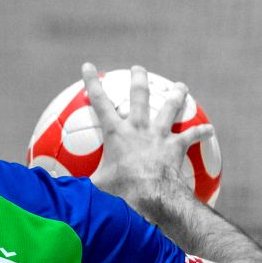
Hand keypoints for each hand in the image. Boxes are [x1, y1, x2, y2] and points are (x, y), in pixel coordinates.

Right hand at [80, 63, 213, 202]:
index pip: (100, 102)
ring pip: (170, 108)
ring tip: (180, 86)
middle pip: (139, 96)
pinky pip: (191, 136)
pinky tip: (210, 129)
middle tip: (137, 68)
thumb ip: (74, 185)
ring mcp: (159, 135)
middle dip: (138, 79)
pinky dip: (201, 132)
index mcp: (116, 133)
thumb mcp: (93, 188)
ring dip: (176, 95)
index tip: (88, 66)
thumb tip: (51, 189)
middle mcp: (139, 128)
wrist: (152, 195)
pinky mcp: (175, 146)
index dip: (92, 82)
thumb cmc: (121, 192)